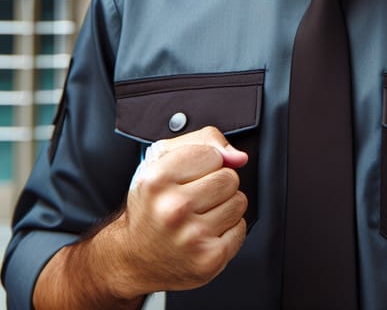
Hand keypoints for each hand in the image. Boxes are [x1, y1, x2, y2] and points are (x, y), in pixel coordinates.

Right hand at [114, 125, 248, 295]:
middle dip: (217, 184)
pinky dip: (228, 229)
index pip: (213, 154)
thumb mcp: (163, 159)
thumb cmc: (151, 204)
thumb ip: (204, 141)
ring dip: (224, 206)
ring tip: (199, 214)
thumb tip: (238, 156)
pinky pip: (240, 228)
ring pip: (239, 202)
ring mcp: (192, 237)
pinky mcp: (208, 259)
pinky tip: (205, 232)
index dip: (205, 162)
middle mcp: (173, 209)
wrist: (133, 257)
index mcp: (157, 180)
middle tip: (194, 197)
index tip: (189, 175)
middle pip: (230, 178)